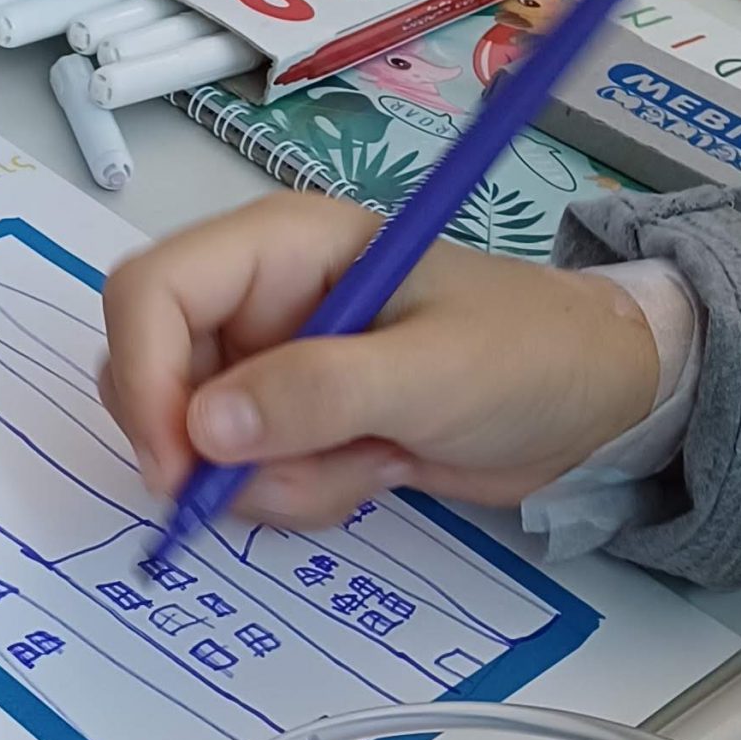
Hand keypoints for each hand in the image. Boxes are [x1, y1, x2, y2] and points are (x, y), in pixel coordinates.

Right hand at [99, 193, 657, 531]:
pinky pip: (244, 474)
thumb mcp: (433, 373)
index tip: (178, 468)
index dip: (143, 378)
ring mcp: (271, 363)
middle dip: (206, 447)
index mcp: (280, 245)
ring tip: (371, 462)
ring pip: (195, 440)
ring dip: (273, 479)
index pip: (150, 292)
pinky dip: (298, 494)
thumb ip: (320, 393)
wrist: (597, 403)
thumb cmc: (531, 355)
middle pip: (151, 371)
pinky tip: (376, 470)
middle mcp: (259, 298)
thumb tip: (203, 429)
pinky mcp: (292, 421)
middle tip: (290, 481)